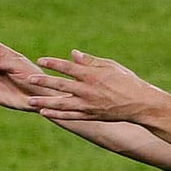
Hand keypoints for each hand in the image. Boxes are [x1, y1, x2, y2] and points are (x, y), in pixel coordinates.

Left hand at [27, 50, 162, 121]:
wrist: (141, 104)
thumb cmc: (128, 81)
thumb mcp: (111, 66)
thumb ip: (91, 61)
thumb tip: (73, 54)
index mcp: (93, 75)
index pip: (68, 67)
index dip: (53, 63)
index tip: (41, 60)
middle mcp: (88, 90)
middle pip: (60, 85)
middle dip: (43, 82)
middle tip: (29, 79)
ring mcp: (88, 105)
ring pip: (61, 103)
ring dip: (44, 101)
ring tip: (30, 100)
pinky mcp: (91, 116)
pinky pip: (70, 116)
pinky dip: (57, 115)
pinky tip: (44, 113)